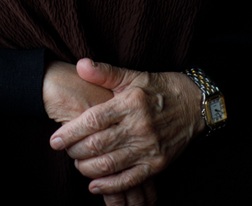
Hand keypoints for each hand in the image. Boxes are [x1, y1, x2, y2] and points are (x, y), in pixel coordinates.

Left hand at [49, 59, 204, 197]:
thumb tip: (80, 64)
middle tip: (64, 150)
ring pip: (110, 164)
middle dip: (75, 150)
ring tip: (77, 164)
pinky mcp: (157, 164)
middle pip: (98, 144)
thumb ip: (105, 72)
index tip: (55, 140)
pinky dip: (109, 186)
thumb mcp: (133, 76)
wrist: (195, 104)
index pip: (93, 120)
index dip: (71, 132)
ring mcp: (148, 147)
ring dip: (87, 168)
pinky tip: (94, 185)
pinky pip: (129, 180)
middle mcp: (138, 126)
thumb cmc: (159, 88)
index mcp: (129, 103)